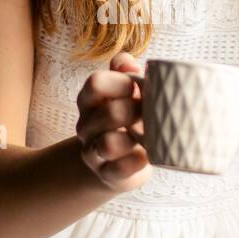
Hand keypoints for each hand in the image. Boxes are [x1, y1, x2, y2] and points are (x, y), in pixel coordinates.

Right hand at [76, 52, 151, 191]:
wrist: (118, 160)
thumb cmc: (127, 117)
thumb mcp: (125, 91)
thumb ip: (124, 70)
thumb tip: (127, 63)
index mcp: (90, 100)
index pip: (96, 83)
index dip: (121, 82)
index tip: (139, 87)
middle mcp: (86, 126)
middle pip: (107, 113)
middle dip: (136, 111)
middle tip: (151, 112)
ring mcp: (93, 151)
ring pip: (107, 144)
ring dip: (134, 139)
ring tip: (147, 136)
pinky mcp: (106, 174)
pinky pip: (118, 169)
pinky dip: (135, 162)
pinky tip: (145, 156)